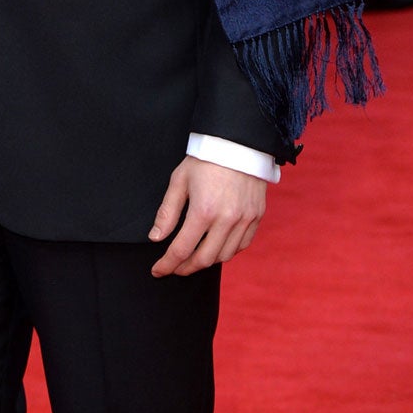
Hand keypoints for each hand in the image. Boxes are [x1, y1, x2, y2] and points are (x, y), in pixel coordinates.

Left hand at [150, 157, 266, 277]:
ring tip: (193, 258)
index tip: (158, 270)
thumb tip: (156, 238)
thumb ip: (167, 213)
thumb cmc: (206, 159)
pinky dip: (227, 251)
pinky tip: (216, 248)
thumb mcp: (179, 181)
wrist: (239, 142)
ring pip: (225, 256)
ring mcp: (245, 219)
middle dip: (185, 268)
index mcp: (204, 211)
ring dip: (206, 261)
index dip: (167, 264)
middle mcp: (227, 219)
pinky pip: (242, 245)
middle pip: (204, 259)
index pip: (181, 250)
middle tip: (174, 268)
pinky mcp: (257, 216)